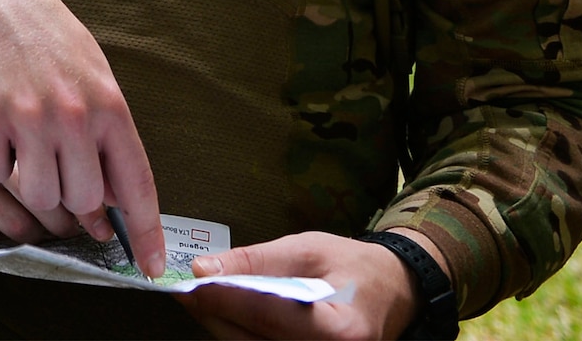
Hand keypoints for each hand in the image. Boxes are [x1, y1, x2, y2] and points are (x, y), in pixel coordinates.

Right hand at [0, 0, 163, 275]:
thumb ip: (106, 138)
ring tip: (26, 146)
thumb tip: (108, 203)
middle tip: (60, 179)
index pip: (135, 185)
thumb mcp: (94, 77)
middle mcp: (70, 114)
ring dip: (32, 184)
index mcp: (109, 105)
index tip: (152, 268)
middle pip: (80, 201)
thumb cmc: (48, 40)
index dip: (146, 232)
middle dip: (73, 204)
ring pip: (37, 195)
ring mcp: (24, 116)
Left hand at [181, 230, 436, 338]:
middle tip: (190, 290)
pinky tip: (229, 315)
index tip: (190, 284)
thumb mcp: (306, 249)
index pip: (268, 316)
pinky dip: (240, 335)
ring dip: (224, 327)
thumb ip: (255, 261)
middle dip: (216, 316)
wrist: (391, 293)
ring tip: (206, 299)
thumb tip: (204, 269)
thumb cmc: (351, 266)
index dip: (223, 300)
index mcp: (340, 329)